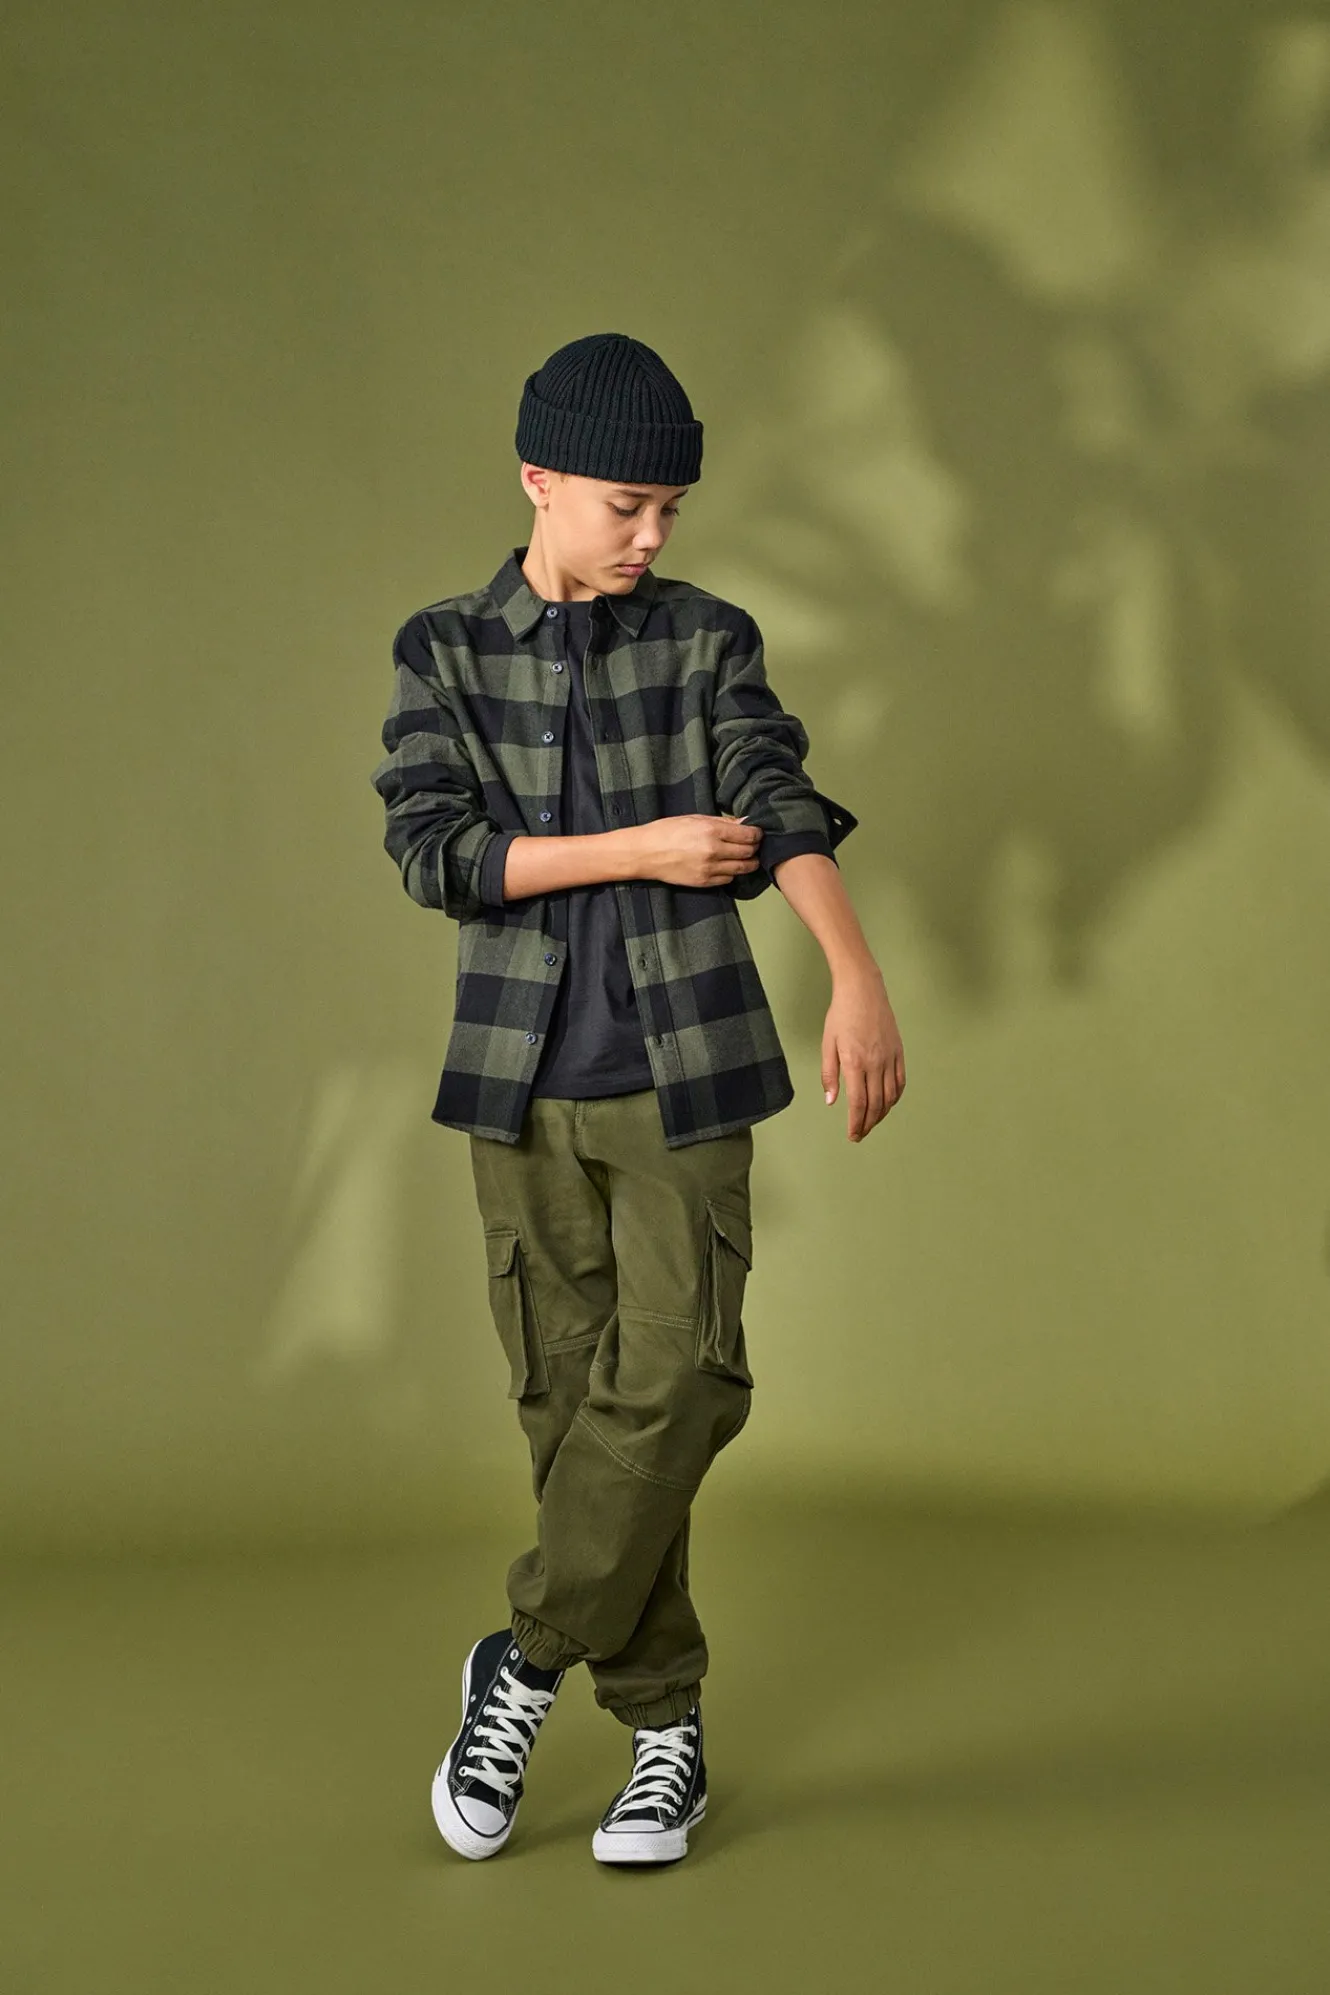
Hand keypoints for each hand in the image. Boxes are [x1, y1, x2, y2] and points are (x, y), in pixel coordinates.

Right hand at [626, 812, 762, 888]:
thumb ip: (723, 821)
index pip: (749, 835)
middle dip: (755, 848)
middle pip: (749, 852)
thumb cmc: (667, 831)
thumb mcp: (695, 818)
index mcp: (712, 830)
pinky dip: (732, 873)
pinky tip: (727, 866)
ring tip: (745, 857)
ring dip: (748, 862)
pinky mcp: (704, 882)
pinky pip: (728, 879)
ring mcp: (710, 868)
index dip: (757, 834)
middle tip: (753, 844)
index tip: (756, 833)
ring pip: (742, 868)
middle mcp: (714, 850)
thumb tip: (745, 822)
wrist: (645, 853)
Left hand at [822, 971, 905, 1140]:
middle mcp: (875, 1064)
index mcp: (855, 1063)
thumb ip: (829, 1074)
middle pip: (876, 1104)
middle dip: (868, 1123)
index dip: (857, 1123)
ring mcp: (889, 1058)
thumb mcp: (828, 1044)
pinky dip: (895, 1097)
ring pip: (890, 1096)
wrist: (863, 990)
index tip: (853, 1135)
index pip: (859, 1103)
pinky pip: (900, 1081)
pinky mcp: (898, 1052)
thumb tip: (831, 1101)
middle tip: (861, 1134)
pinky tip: (888, 1103)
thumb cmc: (841, 1014)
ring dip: (882, 1114)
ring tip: (872, 1122)